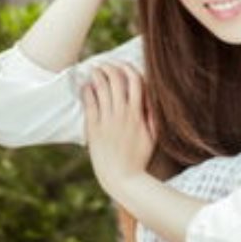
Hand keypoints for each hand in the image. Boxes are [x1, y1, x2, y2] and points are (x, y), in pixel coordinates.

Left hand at [83, 62, 155, 197]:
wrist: (121, 177)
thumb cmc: (139, 157)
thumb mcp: (154, 135)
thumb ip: (153, 115)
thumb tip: (152, 96)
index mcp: (138, 114)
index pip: (136, 82)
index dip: (130, 69)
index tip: (125, 65)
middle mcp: (122, 114)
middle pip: (117, 81)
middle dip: (111, 68)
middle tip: (106, 63)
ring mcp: (107, 120)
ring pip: (101, 89)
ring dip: (98, 75)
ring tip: (95, 69)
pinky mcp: (93, 128)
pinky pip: (89, 103)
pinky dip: (87, 90)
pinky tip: (86, 85)